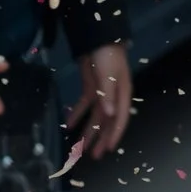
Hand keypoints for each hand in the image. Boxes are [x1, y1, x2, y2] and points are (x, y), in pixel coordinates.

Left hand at [70, 41, 134, 161]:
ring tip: (80, 147)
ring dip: (88, 131)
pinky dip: (77, 114)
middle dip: (101, 138)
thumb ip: (108, 95)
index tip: (108, 150)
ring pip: (96, 116)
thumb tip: (110, 115)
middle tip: (93, 156)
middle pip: (108, 121)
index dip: (114, 135)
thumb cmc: (107, 55)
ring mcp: (102, 92)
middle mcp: (114, 96)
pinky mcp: (91, 87)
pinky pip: (84, 105)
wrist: (98, 36)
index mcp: (122, 94)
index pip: (120, 119)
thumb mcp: (108, 75)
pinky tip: (68, 124)